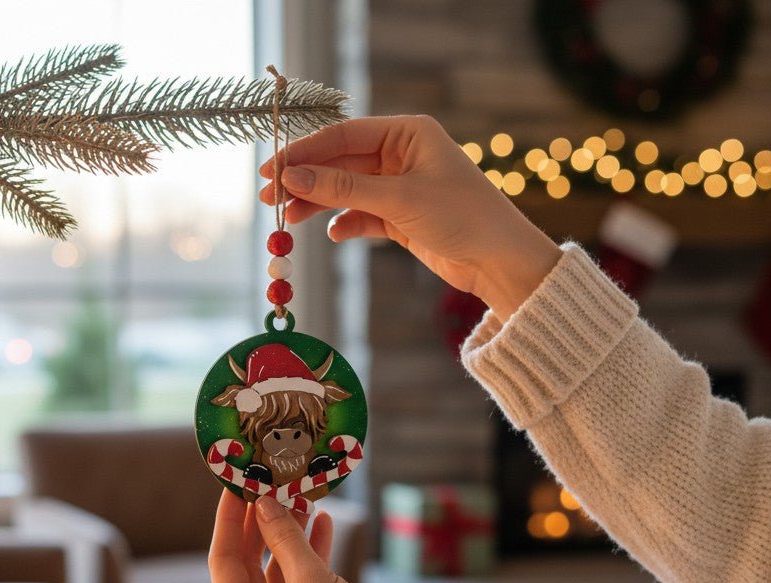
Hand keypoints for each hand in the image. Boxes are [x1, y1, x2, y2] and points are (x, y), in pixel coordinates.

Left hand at [208, 491, 416, 582]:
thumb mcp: (310, 581)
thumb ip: (284, 538)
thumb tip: (265, 503)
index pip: (223, 558)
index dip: (230, 519)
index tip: (237, 485)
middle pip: (249, 562)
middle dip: (263, 523)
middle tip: (271, 485)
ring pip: (278, 569)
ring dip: (290, 535)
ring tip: (303, 498)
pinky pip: (300, 582)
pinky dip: (310, 554)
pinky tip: (324, 524)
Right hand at [260, 115, 562, 319]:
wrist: (501, 261)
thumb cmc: (461, 216)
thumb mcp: (399, 199)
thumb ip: (343, 189)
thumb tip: (292, 178)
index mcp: (407, 133)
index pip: (342, 136)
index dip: (303, 152)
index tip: (270, 170)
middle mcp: (401, 154)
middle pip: (339, 163)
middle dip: (305, 180)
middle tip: (269, 198)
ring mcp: (400, 186)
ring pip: (346, 190)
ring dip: (318, 203)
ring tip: (288, 220)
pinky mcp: (401, 217)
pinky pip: (361, 215)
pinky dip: (345, 224)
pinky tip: (334, 234)